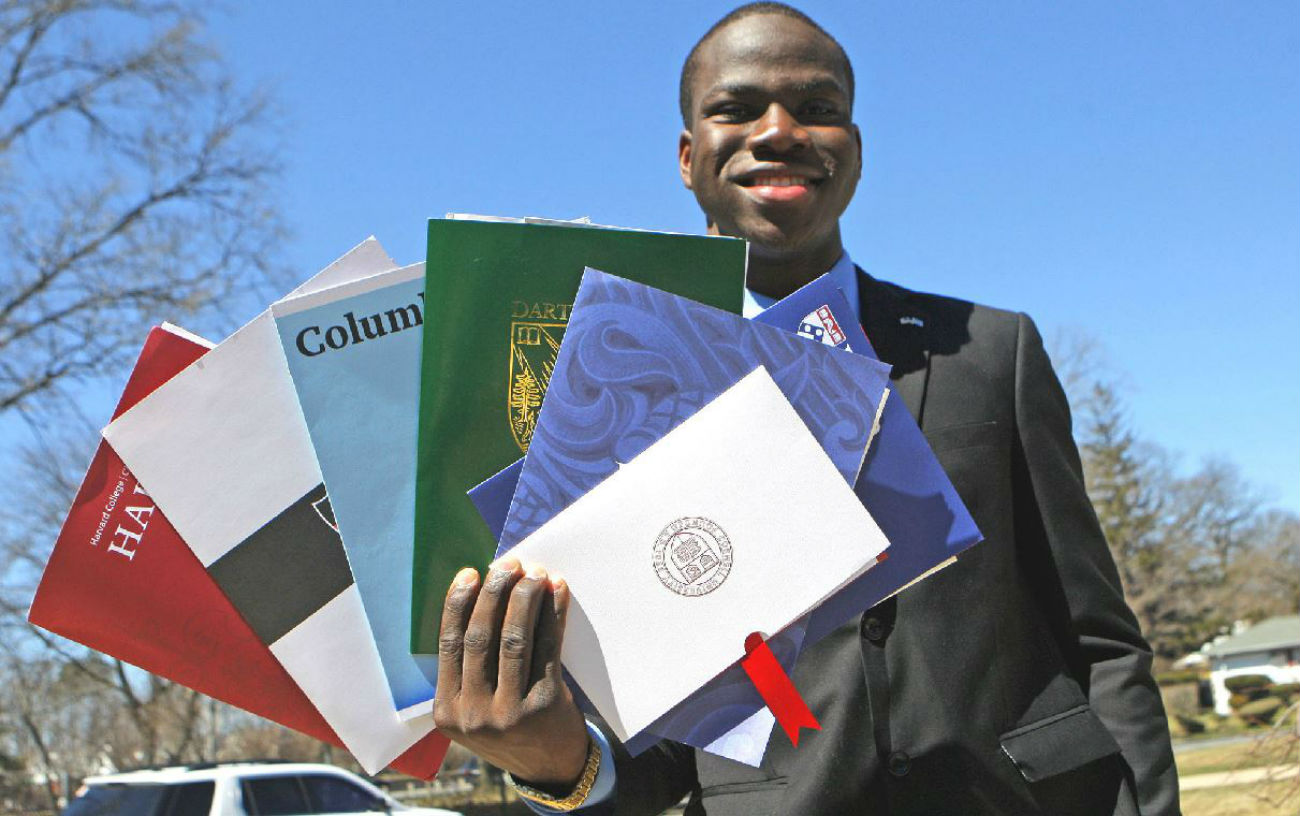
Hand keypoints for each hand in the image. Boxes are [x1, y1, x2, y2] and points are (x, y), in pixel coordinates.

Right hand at [433, 557, 589, 789]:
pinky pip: (548, 648)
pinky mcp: (544, 706)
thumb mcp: (474, 709)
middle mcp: (473, 714)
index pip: (449, 644)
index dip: (459, 604)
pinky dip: (552, 614)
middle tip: (508, 564)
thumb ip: (470, 668)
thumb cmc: (510, 725)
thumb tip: (482, 595)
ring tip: (534, 573)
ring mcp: (509, 712)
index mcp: (446, 711)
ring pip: (514, 639)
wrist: (549, 769)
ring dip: (525, 598)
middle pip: (481, 637)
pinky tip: (556, 592)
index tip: (470, 573)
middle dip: (495, 593)